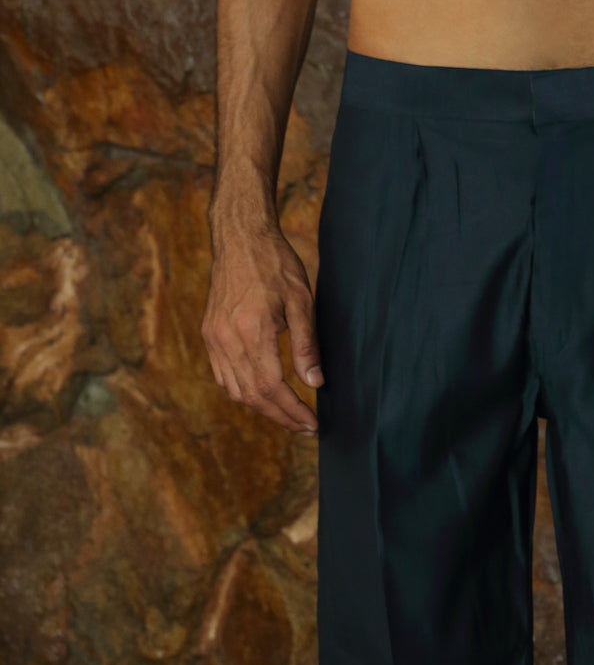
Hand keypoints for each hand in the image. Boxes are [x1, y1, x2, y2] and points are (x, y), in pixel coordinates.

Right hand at [202, 222, 322, 434]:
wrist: (239, 237)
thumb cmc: (274, 264)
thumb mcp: (301, 301)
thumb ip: (307, 345)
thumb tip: (314, 383)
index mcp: (251, 331)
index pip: (272, 387)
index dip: (293, 411)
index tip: (312, 423)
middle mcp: (226, 339)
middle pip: (253, 396)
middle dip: (281, 417)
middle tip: (304, 427)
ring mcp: (213, 338)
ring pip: (236, 391)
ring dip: (263, 408)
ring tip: (288, 414)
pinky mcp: (209, 334)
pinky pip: (223, 376)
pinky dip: (243, 392)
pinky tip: (262, 394)